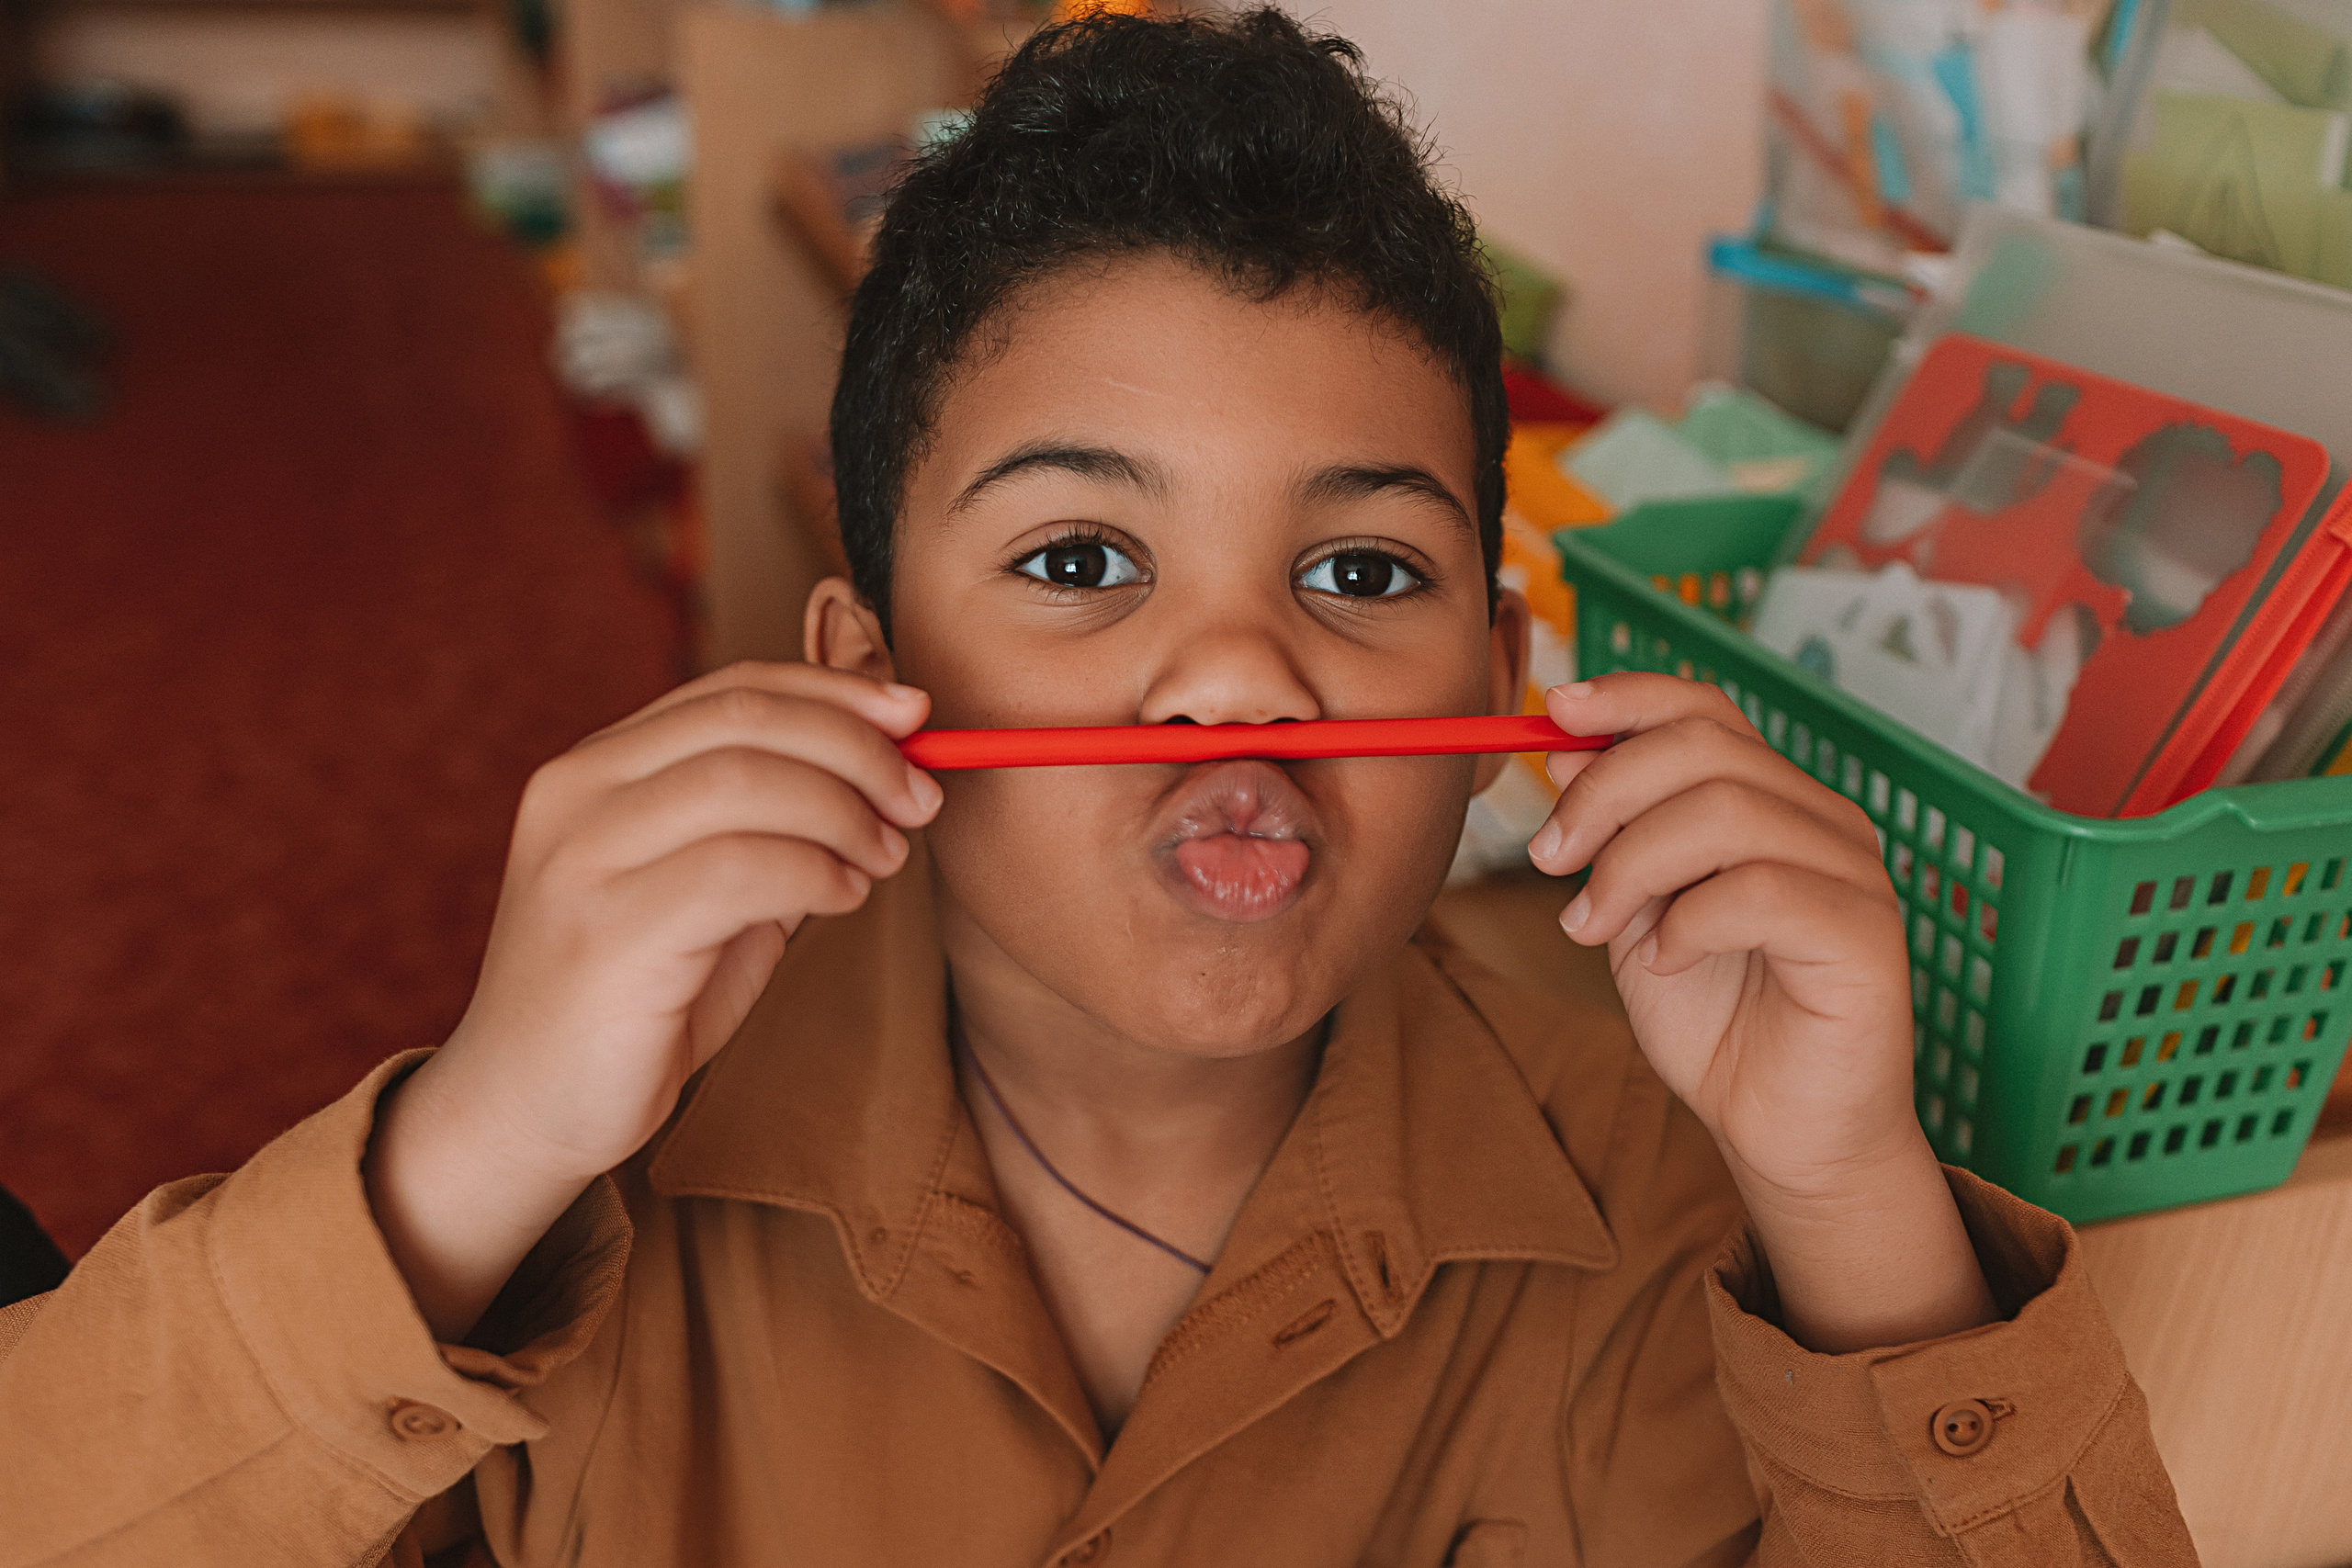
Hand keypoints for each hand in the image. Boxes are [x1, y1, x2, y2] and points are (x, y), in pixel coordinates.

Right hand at [366, 663, 941, 1338]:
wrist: (526, 1110)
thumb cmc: (637, 998)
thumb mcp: (712, 891)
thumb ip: (775, 825)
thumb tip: (890, 762)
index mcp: (595, 769)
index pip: (731, 692)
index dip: (834, 693)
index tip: (916, 716)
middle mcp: (575, 795)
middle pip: (744, 722)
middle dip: (855, 748)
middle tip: (919, 798)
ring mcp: (581, 860)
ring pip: (746, 782)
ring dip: (844, 812)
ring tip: (885, 856)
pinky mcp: (605, 933)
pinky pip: (739, 869)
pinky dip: (815, 872)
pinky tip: (843, 896)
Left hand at [1529, 674, 1994, 1351]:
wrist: (1782, 1132)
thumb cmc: (1716, 1021)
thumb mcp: (1638, 910)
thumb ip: (1614, 833)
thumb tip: (1562, 746)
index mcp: (1771, 800)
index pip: (1705, 708)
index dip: (1627, 696)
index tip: (1551, 710)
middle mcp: (1822, 820)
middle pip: (1704, 748)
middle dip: (1604, 792)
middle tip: (1548, 857)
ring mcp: (1853, 874)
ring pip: (1726, 812)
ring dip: (1631, 865)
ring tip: (1593, 927)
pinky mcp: (1864, 936)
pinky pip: (1760, 891)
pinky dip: (1687, 921)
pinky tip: (1662, 961)